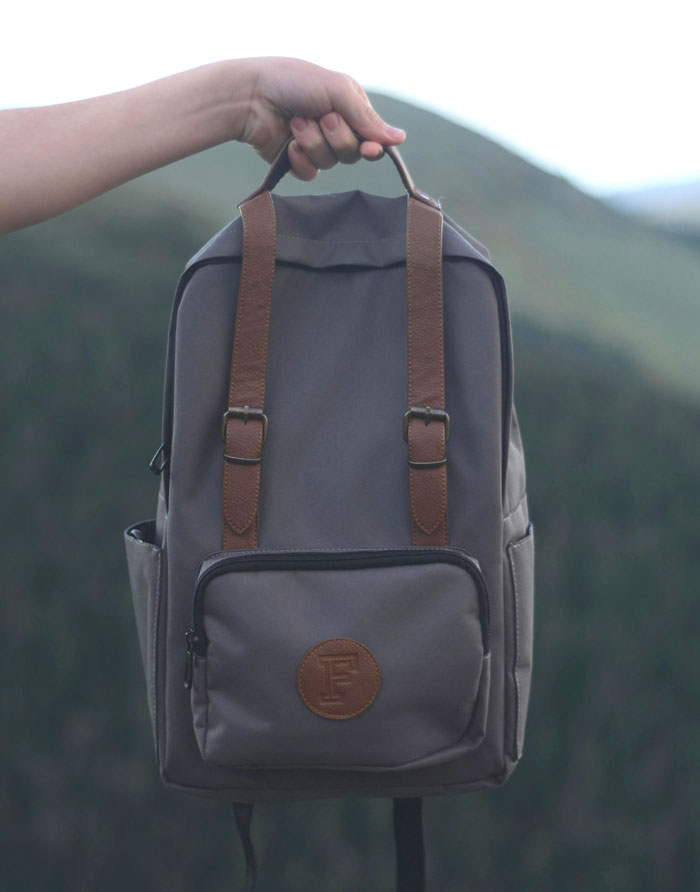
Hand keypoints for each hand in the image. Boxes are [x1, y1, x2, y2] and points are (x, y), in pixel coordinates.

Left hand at [237, 57, 405, 180]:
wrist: (252, 96)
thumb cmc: (294, 83)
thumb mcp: (336, 90)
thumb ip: (367, 117)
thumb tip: (399, 139)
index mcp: (349, 107)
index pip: (372, 136)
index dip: (372, 146)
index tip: (369, 149)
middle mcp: (335, 128)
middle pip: (353, 153)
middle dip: (337, 137)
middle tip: (321, 117)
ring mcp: (316, 146)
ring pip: (331, 163)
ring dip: (313, 142)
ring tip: (296, 122)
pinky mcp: (297, 161)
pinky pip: (311, 174)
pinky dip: (300, 159)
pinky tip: (288, 144)